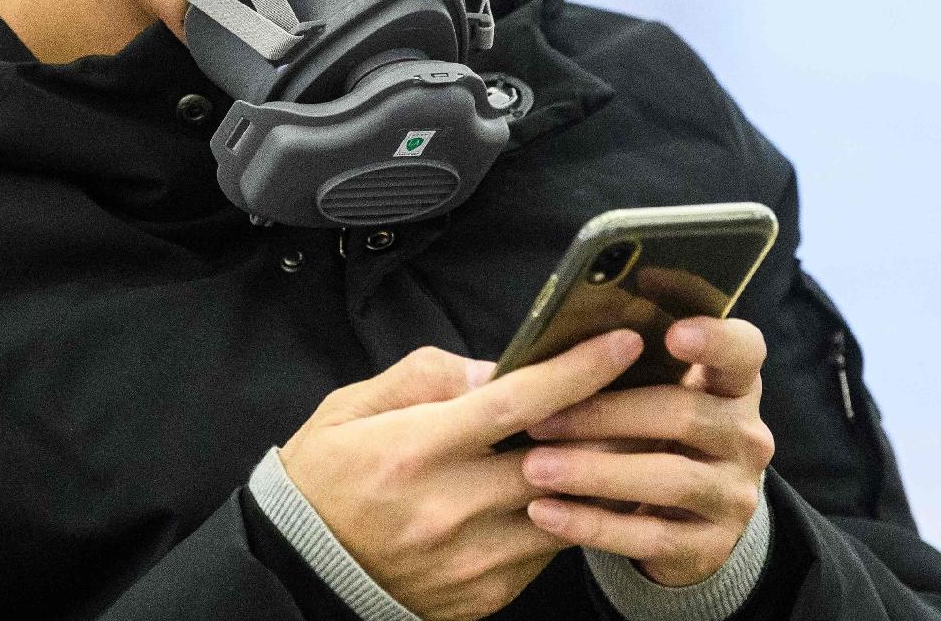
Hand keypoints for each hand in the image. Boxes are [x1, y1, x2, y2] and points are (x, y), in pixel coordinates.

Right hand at [277, 329, 644, 620]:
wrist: (301, 568)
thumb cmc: (328, 475)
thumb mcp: (355, 406)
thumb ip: (428, 378)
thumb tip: (498, 369)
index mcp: (415, 449)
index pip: (516, 404)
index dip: (576, 372)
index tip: (621, 344)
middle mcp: (448, 509)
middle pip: (559, 463)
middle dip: (608, 424)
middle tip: (639, 394)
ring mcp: (470, 561)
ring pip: (566, 513)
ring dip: (593, 478)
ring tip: (612, 444)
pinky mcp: (484, 595)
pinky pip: (545, 553)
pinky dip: (563, 519)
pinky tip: (564, 495)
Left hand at [517, 316, 773, 587]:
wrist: (687, 522)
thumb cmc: (654, 434)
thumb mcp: (656, 395)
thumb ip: (628, 366)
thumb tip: (553, 340)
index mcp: (734, 384)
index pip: (743, 351)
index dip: (714, 338)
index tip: (672, 333)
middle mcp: (746, 436)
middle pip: (684, 414)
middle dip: (605, 415)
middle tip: (538, 419)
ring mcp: (734, 494)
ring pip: (667, 478)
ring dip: (593, 472)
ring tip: (534, 468)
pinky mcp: (711, 546)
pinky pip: (649, 535)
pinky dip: (591, 524)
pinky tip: (543, 513)